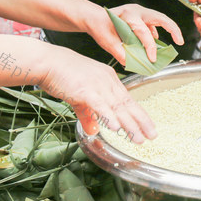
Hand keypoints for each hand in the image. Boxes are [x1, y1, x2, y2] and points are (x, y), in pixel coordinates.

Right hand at [37, 47, 155, 142]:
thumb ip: (88, 114)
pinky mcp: (85, 90)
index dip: (139, 115)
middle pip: (127, 104)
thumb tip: (94, 130)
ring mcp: (97, 85)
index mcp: (109, 79)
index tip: (149, 127)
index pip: (128, 100)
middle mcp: (107, 81)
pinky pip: (100, 105)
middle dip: (141, 122)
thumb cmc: (63, 74)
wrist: (48, 62)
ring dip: (129, 125)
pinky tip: (116, 127)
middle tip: (152, 135)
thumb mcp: (80, 95)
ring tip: (138, 138)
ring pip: (117, 108)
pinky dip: (109, 116)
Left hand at [92, 4, 183, 65]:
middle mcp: (137, 11)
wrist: (93, 16)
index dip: (150, 47)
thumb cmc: (99, 26)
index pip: (143, 32)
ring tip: (176, 42)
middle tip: (180, 42)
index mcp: (129, 15)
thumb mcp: (106, 41)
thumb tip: (132, 64)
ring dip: (168, 30)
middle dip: (173, 29)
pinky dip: (156, 33)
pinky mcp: (140, 17)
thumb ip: (120, 53)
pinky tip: (155, 42)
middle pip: (161, 18)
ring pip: (160, 19)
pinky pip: (153, 24)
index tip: (152, 60)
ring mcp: (140, 12)